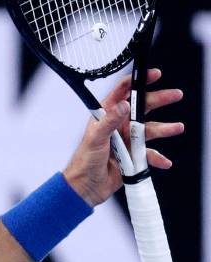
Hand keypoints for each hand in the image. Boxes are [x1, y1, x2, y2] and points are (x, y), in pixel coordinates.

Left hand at [63, 68, 183, 206]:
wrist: (86, 187)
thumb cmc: (84, 161)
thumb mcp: (95, 138)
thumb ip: (109, 121)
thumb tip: (123, 104)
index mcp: (106, 117)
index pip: (122, 94)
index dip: (137, 82)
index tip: (152, 75)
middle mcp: (118, 126)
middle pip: (141, 109)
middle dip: (158, 100)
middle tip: (175, 95)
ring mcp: (127, 140)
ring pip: (149, 130)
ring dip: (164, 129)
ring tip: (176, 128)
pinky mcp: (133, 156)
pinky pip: (149, 154)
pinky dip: (157, 157)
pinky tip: (163, 161)